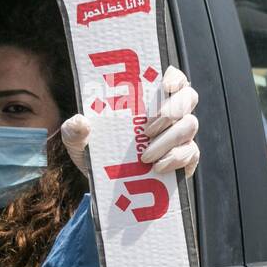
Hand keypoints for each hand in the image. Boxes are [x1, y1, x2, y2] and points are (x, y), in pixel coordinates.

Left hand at [61, 66, 199, 178]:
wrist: (109, 189)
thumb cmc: (98, 154)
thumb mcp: (79, 143)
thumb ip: (75, 130)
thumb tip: (80, 121)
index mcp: (148, 99)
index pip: (172, 78)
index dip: (174, 77)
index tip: (164, 85)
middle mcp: (170, 113)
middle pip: (188, 97)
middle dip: (171, 110)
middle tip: (146, 128)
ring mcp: (181, 135)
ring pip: (190, 125)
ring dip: (168, 138)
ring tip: (145, 156)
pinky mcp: (186, 158)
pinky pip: (191, 152)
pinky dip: (175, 158)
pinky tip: (157, 167)